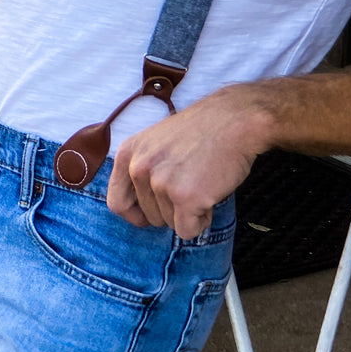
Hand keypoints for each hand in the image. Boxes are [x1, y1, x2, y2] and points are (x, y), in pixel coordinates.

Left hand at [106, 86, 268, 239]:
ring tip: (202, 184)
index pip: (116, 202)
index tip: (150, 215)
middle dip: (170, 211)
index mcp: (128, 154)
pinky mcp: (185, 197)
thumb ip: (142, 169)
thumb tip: (137, 209)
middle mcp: (139, 168)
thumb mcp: (155, 143)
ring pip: (169, 223)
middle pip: (147, 216)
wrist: (234, 121)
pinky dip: (201, 222)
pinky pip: (187, 230)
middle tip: (190, 188)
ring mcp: (161, 183)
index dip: (135, 214)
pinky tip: (210, 198)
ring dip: (188, 213)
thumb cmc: (200, 132)